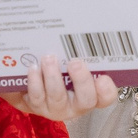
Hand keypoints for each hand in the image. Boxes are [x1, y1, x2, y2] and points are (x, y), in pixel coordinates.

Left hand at [0, 53, 119, 119]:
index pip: (106, 96)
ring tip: (49, 58)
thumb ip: (81, 51)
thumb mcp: (73, 61)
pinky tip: (33, 68)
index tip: (103, 77)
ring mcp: (55, 108)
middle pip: (85, 99)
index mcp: (91, 93)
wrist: (31, 84)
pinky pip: (36, 97)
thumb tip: (82, 29)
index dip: (107, 90)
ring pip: (57, 96)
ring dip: (53, 77)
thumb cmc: (60, 68)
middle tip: (75, 63)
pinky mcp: (36, 106)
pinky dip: (35, 81)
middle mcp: (76, 105)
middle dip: (81, 80)